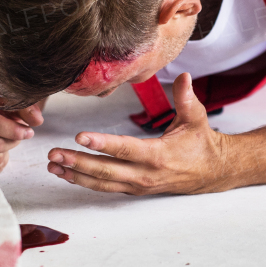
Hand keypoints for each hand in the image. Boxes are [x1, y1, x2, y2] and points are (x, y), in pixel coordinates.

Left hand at [47, 73, 232, 194]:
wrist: (212, 172)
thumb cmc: (201, 143)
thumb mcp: (196, 118)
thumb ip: (186, 98)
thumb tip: (183, 76)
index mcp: (158, 155)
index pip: (125, 149)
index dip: (102, 144)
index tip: (81, 137)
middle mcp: (145, 175)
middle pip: (106, 171)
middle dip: (78, 162)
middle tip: (54, 153)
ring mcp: (138, 186)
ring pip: (102, 183)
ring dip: (75, 175)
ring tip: (53, 165)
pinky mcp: (134, 189)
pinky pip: (106, 187)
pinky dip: (85, 181)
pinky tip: (67, 173)